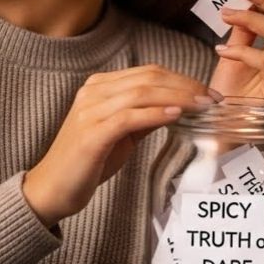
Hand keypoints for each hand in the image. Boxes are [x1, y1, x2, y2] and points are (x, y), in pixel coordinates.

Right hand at [23, 65, 217, 226]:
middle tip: (212, 99)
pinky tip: (176, 115)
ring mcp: (89, 111)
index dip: (182, 79)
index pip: (148, 73)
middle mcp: (93, 92)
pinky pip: (129, 117)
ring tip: (202, 106)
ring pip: (141, 93)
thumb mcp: (120, 133)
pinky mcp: (91, 134)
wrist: (51, 189)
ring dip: (177, 97)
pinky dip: (155, 114)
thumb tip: (178, 107)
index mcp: (99, 87)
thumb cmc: (87, 162)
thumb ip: (143, 116)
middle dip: (186, 86)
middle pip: (148, 78)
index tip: (207, 93)